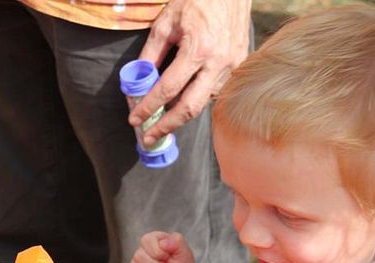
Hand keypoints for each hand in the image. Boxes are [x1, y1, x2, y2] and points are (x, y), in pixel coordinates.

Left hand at [129, 0, 251, 145]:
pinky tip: (183, 100)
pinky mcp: (240, 66)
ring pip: (204, 102)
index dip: (149, 107)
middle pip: (190, 107)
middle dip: (168, 126)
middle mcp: (218, 63)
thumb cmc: (197, 0)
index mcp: (198, 49)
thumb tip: (139, 78)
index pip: (168, 89)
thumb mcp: (166, 22)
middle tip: (150, 137)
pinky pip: (214, 91)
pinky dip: (196, 98)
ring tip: (163, 120)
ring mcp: (232, 66)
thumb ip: (152, 53)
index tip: (135, 118)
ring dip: (182, 113)